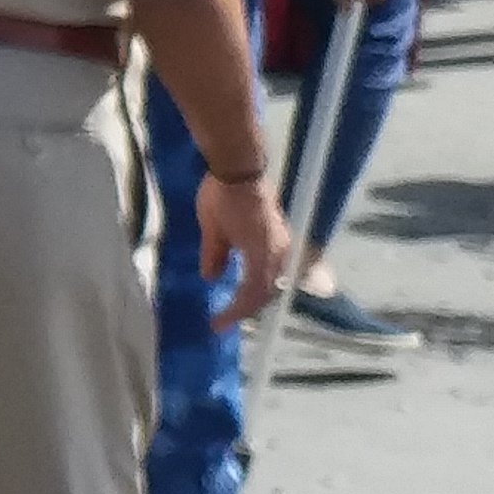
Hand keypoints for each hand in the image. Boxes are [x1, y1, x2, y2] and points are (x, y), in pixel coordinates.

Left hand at [199, 166, 293, 324]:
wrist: (242, 168)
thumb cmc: (222, 196)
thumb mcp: (211, 228)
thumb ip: (214, 256)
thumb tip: (211, 279)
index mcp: (262, 255)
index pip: (252, 294)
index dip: (235, 312)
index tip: (217, 325)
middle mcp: (279, 254)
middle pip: (267, 291)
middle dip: (246, 308)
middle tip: (225, 320)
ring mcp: (283, 244)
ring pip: (273, 280)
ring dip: (256, 296)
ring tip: (236, 306)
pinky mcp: (281, 236)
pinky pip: (274, 268)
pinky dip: (262, 281)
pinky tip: (249, 283)